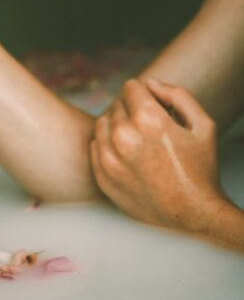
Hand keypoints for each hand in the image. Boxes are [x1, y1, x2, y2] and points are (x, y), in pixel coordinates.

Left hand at [90, 78, 228, 238]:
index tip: (154, 107)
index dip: (144, 93)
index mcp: (149, 120)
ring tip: (138, 140)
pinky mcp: (102, 177)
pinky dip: (107, 145)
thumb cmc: (200, 169)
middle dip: (132, 110)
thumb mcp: (203, 125)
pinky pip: (95, 146)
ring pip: (102, 123)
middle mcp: (124, 137)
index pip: (130, 87)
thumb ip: (177, 95)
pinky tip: (127, 155)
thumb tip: (150, 83)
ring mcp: (109, 159)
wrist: (193, 216)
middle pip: (117, 104)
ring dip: (116, 125)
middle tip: (149, 128)